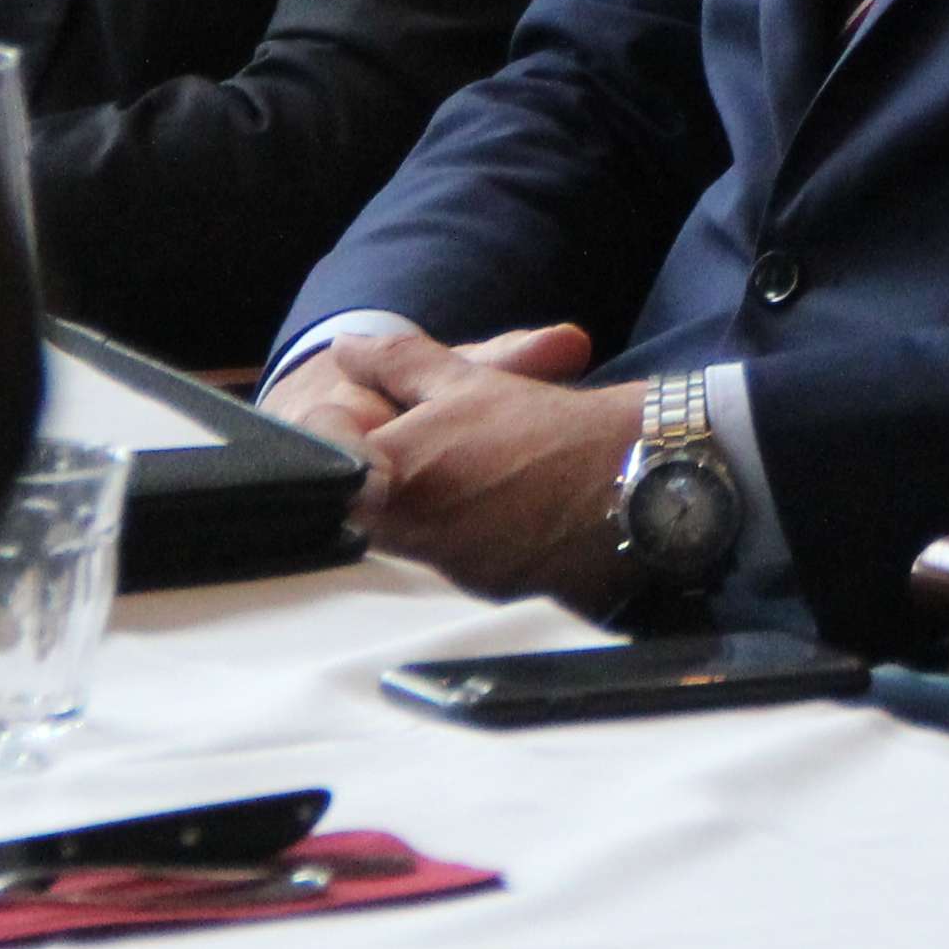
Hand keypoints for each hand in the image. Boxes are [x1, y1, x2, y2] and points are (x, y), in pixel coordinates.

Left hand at [314, 322, 641, 610]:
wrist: (627, 480)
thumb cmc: (544, 426)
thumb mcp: (467, 381)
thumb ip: (396, 363)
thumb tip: (346, 348)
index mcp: (394, 470)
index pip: (322, 457)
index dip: (338, 434)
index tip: (365, 424)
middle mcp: (405, 531)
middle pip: (352, 509)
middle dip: (375, 481)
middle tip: (422, 459)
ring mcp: (438, 573)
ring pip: (392, 544)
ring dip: (412, 516)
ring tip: (465, 489)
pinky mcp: (472, 601)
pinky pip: (436, 575)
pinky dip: (450, 547)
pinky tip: (490, 523)